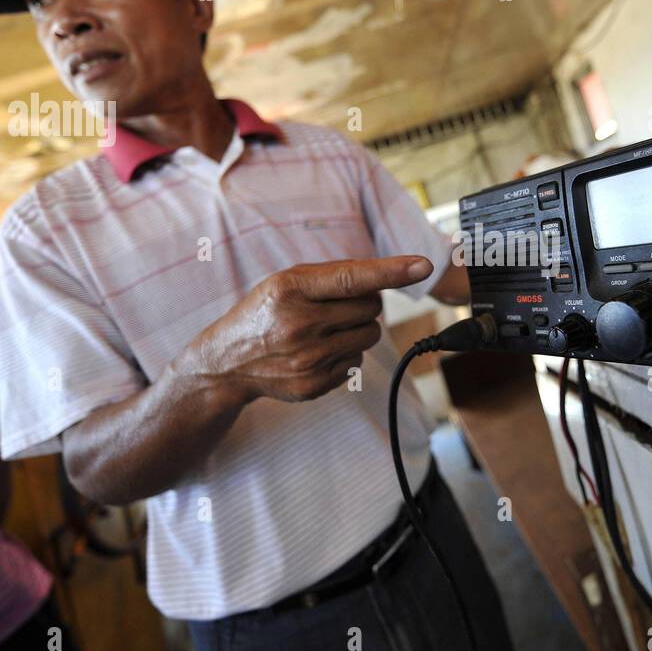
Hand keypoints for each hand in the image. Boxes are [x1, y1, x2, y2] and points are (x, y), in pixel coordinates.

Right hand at [182, 255, 432, 403]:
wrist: (228, 362)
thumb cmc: (266, 311)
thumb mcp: (286, 282)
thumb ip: (333, 276)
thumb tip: (390, 277)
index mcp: (290, 288)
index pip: (352, 278)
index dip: (391, 271)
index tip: (423, 266)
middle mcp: (299, 324)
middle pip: (370, 308)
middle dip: (364, 304)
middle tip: (336, 306)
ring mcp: (308, 358)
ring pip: (369, 336)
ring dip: (357, 329)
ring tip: (325, 329)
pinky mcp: (315, 384)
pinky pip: (357, 361)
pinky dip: (346, 353)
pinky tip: (317, 351)